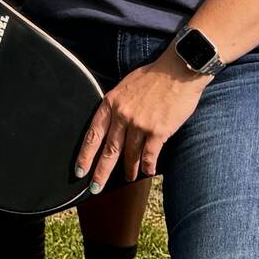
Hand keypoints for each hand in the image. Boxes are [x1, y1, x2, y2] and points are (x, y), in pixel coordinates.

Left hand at [73, 54, 209, 190]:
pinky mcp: (158, 131)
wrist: (178, 70)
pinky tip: (147, 171)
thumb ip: (117, 104)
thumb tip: (112, 122)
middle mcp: (123, 115)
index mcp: (111, 103)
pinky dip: (148, 166)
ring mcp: (140, 124)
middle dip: (101, 172)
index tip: (80, 170)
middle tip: (95, 188)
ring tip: (129, 177)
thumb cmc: (154, 77)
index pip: (93, 134)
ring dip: (129, 169)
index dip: (85, 155)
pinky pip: (150, 155)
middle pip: (109, 150)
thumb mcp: (126, 86)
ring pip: (130, 154)